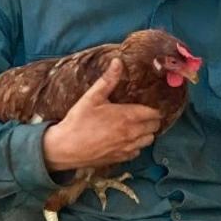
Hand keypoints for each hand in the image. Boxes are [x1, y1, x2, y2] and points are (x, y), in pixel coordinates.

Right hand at [42, 58, 161, 170]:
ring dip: (146, 133)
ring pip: (148, 141)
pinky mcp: (120, 158)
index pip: (154, 113)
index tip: (149, 105)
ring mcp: (127, 148)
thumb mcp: (92, 97)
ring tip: (136, 127)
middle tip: (142, 114)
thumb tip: (118, 62)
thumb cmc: (78, 121)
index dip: (154, 109)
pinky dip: (136, 146)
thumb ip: (108, 80)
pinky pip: (137, 152)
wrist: (66, 148)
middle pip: (154, 127)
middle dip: (152, 120)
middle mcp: (132, 134)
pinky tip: (126, 140)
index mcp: (128, 117)